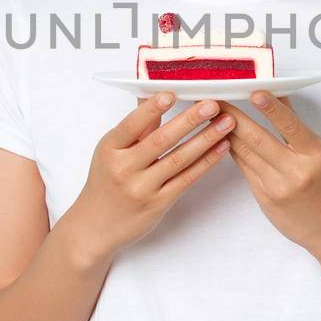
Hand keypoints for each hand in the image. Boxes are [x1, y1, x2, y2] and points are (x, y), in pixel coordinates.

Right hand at [64, 92, 234, 264]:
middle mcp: (124, 168)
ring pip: (178, 160)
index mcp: (110, 149)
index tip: (171, 93)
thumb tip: (153, 95)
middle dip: (189, 121)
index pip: (132, 125)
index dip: (151, 109)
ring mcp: (142, 188)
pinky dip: (206, 162)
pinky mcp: (158, 204)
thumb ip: (136, 127)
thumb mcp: (111, 151)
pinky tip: (220, 148)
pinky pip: (186, 179)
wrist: (95, 226)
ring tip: (226, 123)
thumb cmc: (105, 182)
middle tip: (212, 105)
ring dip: (205, 139)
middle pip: (160, 141)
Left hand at [223, 89, 320, 261]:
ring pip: (246, 153)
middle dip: (233, 117)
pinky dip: (233, 151)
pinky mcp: (265, 199)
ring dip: (226, 132)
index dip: (271, 108)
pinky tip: (222, 138)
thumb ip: (297, 125)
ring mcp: (278, 187)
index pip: (290, 125)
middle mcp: (296, 171)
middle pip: (258, 139)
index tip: (254, 91)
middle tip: (216, 100)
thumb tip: (279, 94)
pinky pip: (245, 169)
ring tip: (211, 115)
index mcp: (316, 154)